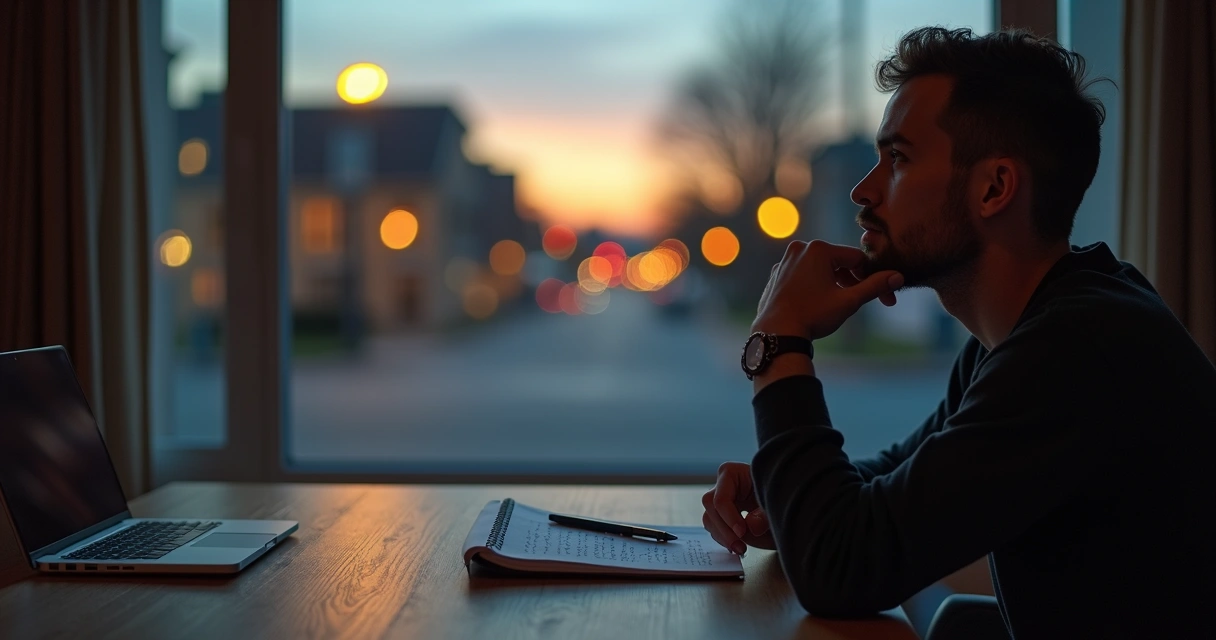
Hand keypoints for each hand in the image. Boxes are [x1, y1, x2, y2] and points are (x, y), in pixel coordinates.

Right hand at [701, 462, 776, 553]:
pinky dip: (725, 539)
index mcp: (732, 473)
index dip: (729, 517)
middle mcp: (722, 485)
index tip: (742, 532)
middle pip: (711, 508)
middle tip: (740, 546)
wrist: (785, 502)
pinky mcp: (721, 514)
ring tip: (741, 548)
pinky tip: (738, 545)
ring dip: (723, 537)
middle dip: (724, 530)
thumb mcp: (776, 503)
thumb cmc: (779, 495)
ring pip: (709, 519)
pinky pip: (715, 528)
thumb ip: (765, 516)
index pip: (721, 497)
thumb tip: (751, 527)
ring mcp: (720, 500)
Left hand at [753, 240, 903, 338]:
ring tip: (838, 305)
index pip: (857, 259)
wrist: (776, 333)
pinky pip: (803, 275)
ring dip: (834, 284)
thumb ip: (874, 286)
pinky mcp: (776, 275)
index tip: (884, 299)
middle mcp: (800, 249)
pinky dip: (814, 286)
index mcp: (818, 249)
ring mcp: (785, 261)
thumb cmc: (813, 315)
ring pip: (820, 269)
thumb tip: (898, 276)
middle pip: (838, 262)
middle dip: (853, 281)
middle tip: (861, 302)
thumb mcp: (848, 301)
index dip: (873, 278)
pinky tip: (817, 304)